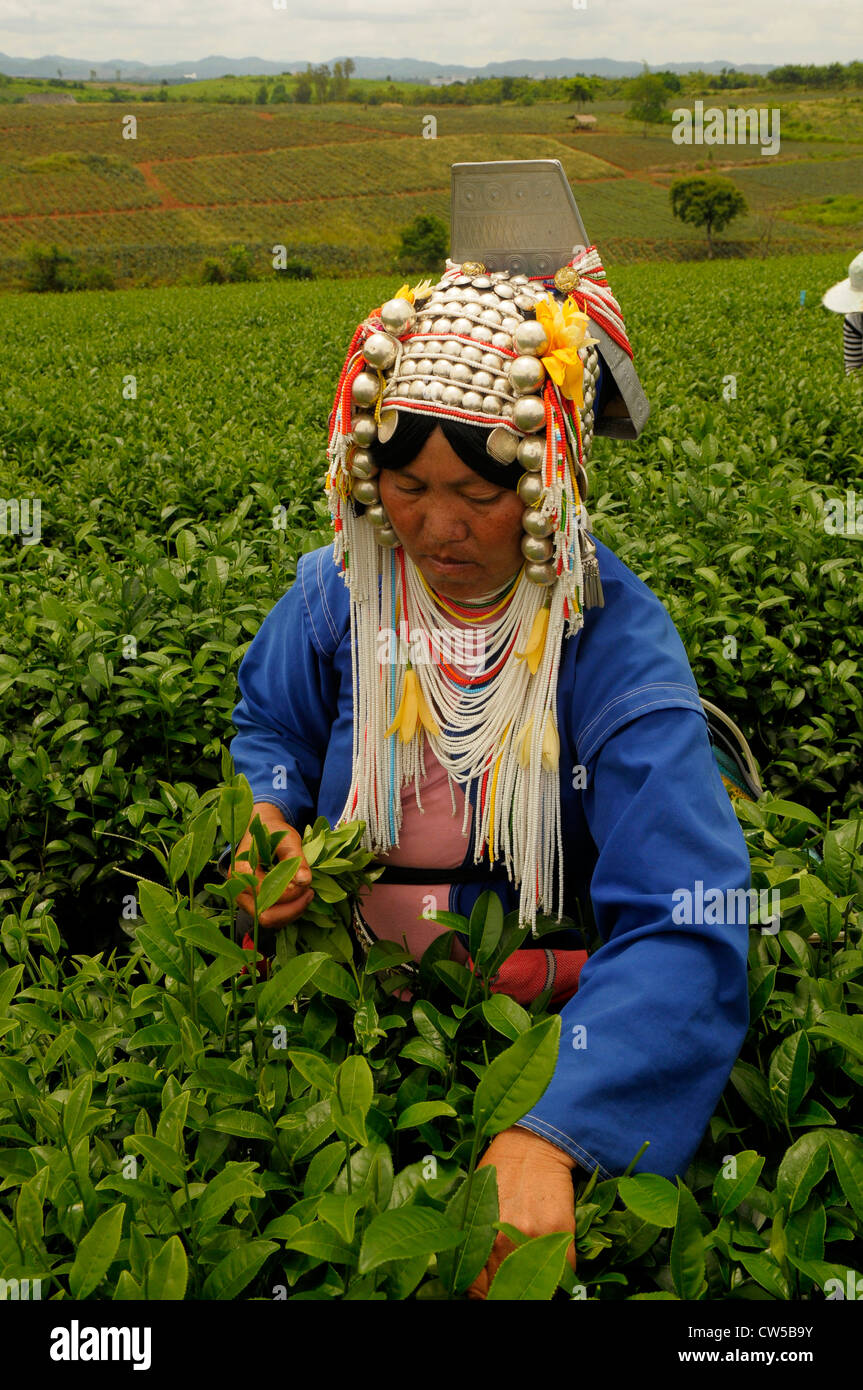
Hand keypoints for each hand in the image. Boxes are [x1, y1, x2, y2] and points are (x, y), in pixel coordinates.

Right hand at [229, 802, 313, 929]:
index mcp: (241, 871)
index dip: (290, 894)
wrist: (263, 830)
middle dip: (292, 909)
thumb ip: (296, 859)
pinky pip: (271, 917)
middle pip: (265, 916)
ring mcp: (244, 899)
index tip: (308, 883)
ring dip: (291, 912)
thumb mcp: (287, 839)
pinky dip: (287, 912)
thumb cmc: (274, 832)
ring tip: (307, 893)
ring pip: (269, 920)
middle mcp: (238, 889)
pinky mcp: (254, 903)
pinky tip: (300, 897)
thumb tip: (305, 881)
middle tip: (310, 893)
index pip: (266, 895)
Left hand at [467, 1126, 576, 1299]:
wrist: (531, 1143)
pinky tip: (556, 1265)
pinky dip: (561, 1273)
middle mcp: (502, 1241)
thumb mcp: (476, 1202)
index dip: (487, 1296)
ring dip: (537, 1285)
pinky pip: (564, 1269)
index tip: (493, 1294)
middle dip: (511, 1292)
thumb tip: (475, 1279)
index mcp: (478, 1235)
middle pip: (507, 1289)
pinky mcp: (559, 1230)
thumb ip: (475, 1240)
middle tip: (516, 1287)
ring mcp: (532, 1237)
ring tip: (536, 1277)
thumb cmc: (500, 1169)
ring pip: (536, 1283)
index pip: (478, 1288)